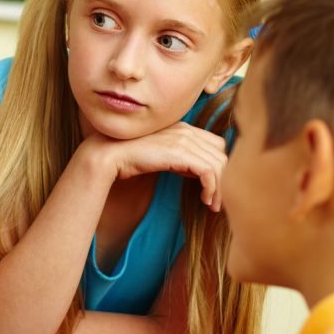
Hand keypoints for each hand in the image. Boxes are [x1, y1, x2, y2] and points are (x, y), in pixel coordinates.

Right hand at [84, 122, 227, 210]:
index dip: (218, 166)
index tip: (212, 187)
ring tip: (212, 205)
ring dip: (219, 188)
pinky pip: (209, 172)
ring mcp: (184, 140)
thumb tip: (197, 172)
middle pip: (221, 153)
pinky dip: (212, 188)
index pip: (215, 144)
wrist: (110, 154)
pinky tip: (204, 200)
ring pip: (219, 164)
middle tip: (216, 200)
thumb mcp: (161, 155)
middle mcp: (186, 130)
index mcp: (182, 127)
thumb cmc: (130, 158)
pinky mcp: (181, 153)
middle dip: (224, 178)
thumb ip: (180, 158)